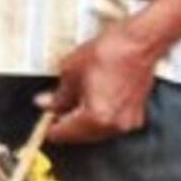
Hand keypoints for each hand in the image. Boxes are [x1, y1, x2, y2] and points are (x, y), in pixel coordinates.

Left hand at [40, 19, 163, 144]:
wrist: (138, 43)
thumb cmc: (109, 53)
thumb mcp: (71, 72)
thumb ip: (58, 96)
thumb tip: (47, 105)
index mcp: (97, 118)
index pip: (65, 134)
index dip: (49, 128)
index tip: (42, 123)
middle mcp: (114, 126)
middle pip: (81, 137)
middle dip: (66, 125)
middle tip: (53, 111)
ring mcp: (127, 122)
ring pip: (96, 132)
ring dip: (82, 122)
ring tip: (69, 104)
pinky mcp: (136, 115)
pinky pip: (110, 124)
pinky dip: (98, 117)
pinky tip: (89, 103)